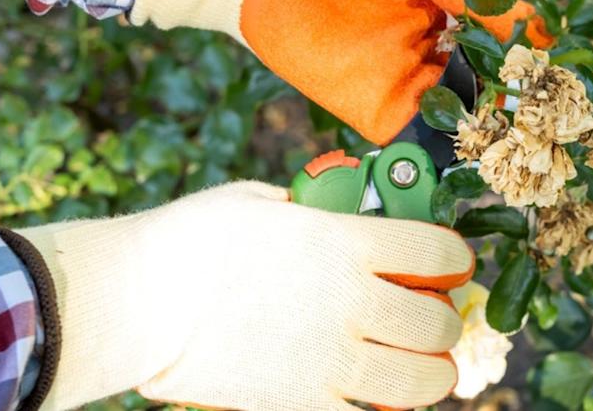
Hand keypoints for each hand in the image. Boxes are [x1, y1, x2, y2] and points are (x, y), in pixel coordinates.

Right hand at [16, 182, 474, 409]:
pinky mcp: (302, 401)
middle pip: (439, 323)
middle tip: (432, 318)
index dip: (455, 257)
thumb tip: (342, 217)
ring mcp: (331, 358)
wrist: (137, 300)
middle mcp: (352, 301)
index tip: (453, 264)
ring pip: (423, 380)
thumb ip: (316, 213)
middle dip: (445, 322)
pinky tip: (371, 391)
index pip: (438, 252)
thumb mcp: (264, 201)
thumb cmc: (193, 238)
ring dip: (432, 373)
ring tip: (421, 366)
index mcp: (347, 242)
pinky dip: (381, 405)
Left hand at [131, 0, 552, 144]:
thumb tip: (521, 21)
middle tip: (555, 129)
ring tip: (528, 154)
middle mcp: (435, 46)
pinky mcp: (375, 112)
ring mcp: (407, 81)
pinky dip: (449, 153)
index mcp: (450, 3)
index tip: (560, 71)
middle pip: (491, 82)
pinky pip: (421, 139)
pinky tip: (477, 164)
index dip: (532, 55)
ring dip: (494, 135)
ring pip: (464, 115)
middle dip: (522, 105)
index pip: (504, 35)